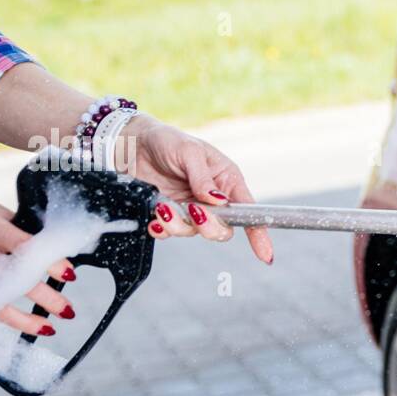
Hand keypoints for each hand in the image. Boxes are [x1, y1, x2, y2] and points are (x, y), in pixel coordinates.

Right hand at [0, 188, 76, 332]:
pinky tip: (11, 333)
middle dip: (50, 298)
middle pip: (20, 281)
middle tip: (67, 308)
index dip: (54, 264)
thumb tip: (38, 236)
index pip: (30, 248)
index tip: (70, 274)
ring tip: (47, 327)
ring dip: (28, 321)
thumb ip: (9, 220)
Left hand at [124, 116, 273, 263]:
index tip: (265, 255)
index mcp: (227, 181)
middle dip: (207, 226)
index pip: (248, 211)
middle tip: (192, 210)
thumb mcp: (189, 152)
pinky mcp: (171, 215)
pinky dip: (162, 230)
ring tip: (163, 207)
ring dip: (178, 224)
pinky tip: (155, 218)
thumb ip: (203, 178)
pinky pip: (171, 233)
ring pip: (195, 233)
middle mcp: (213, 199)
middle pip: (222, 229)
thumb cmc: (168, 141)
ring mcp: (191, 209)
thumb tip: (219, 201)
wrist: (131, 144)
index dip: (259, 234)